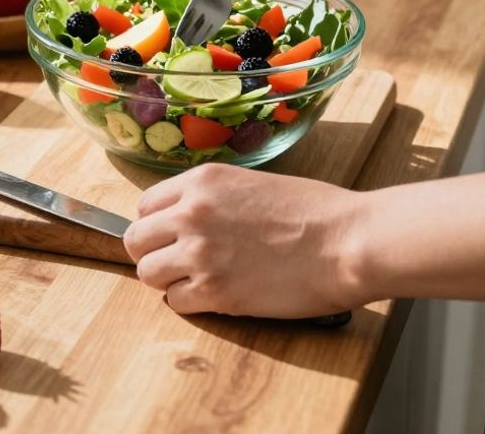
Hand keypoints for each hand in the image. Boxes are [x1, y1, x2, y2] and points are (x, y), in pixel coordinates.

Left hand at [123, 164, 370, 317]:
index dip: (157, 225)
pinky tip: (215, 296)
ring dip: (167, 280)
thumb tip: (189, 219)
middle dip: (153, 253)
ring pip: (147, 274)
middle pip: (136, 241)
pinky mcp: (215, 292)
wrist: (348, 242)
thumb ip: (213, 200)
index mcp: (201, 182)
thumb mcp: (252, 184)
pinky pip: (176, 302)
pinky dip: (190, 303)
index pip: (145, 206)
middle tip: (176, 263)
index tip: (171, 236)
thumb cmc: (315, 212)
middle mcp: (191, 214)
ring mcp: (199, 253)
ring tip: (196, 281)